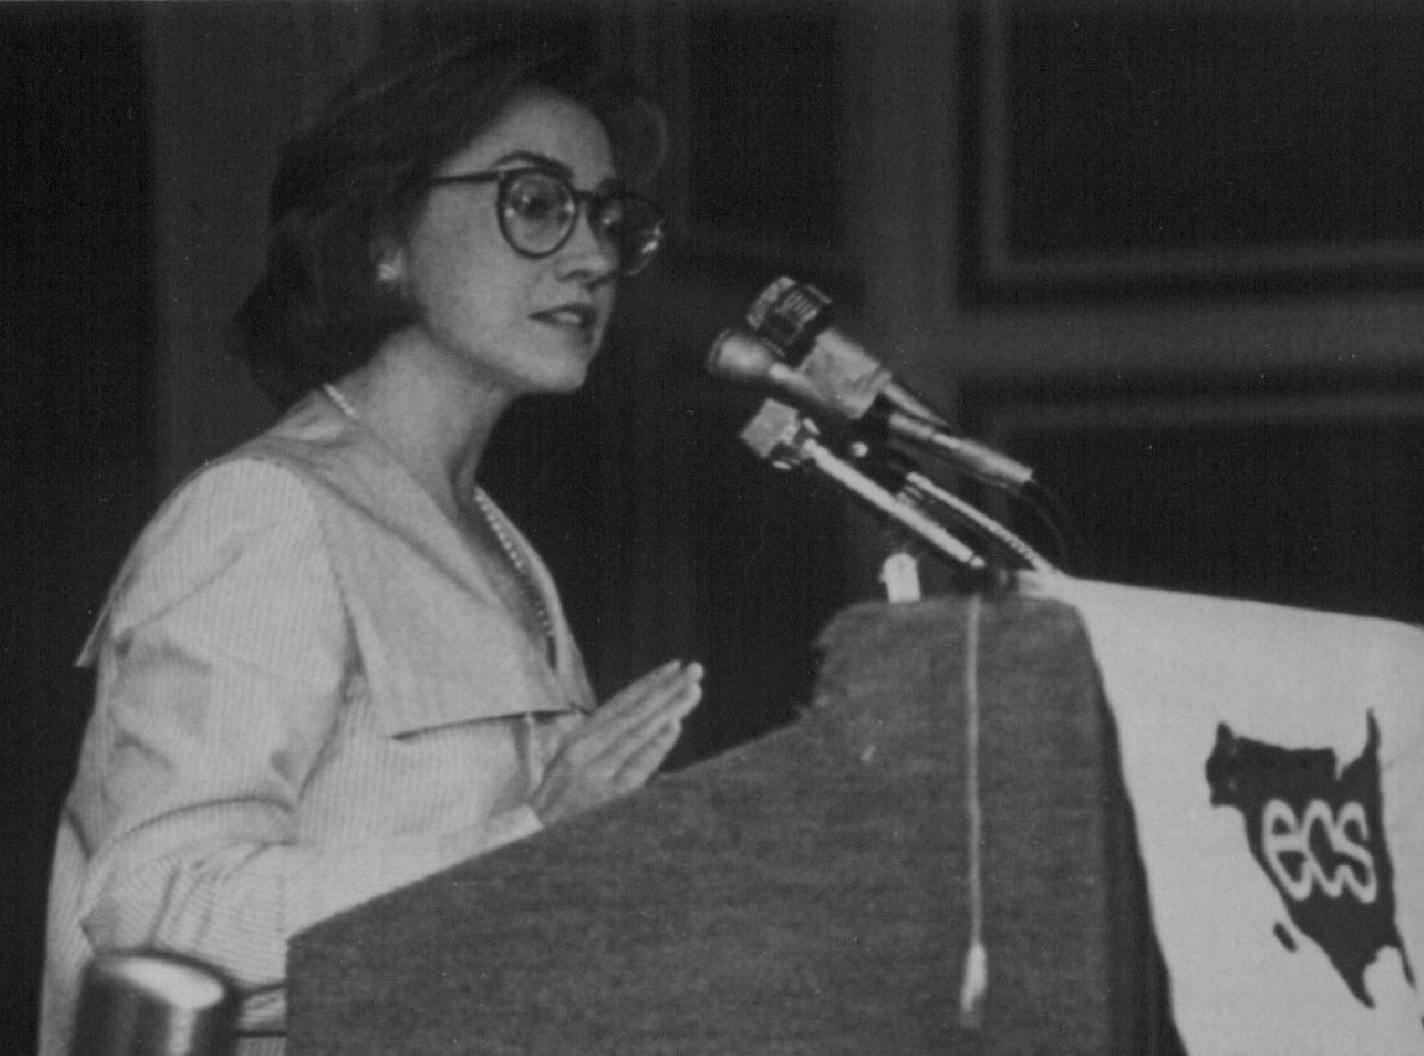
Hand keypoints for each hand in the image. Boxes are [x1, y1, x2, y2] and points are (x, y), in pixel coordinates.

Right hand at [528, 660, 703, 825]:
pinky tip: (673, 726)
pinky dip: (656, 744)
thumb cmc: (557, 798)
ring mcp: (597, 771)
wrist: (534, 834)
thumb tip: (641, 718)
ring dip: (668, 710)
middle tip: (694, 670)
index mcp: (579, 736)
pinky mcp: (607, 795)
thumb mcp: (571, 760)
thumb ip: (600, 738)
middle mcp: (585, 748)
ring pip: (639, 733)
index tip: (674, 666)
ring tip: (692, 691)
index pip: (620, 703)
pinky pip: (638, 766)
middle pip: (634, 713)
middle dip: (666, 689)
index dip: (649, 683)